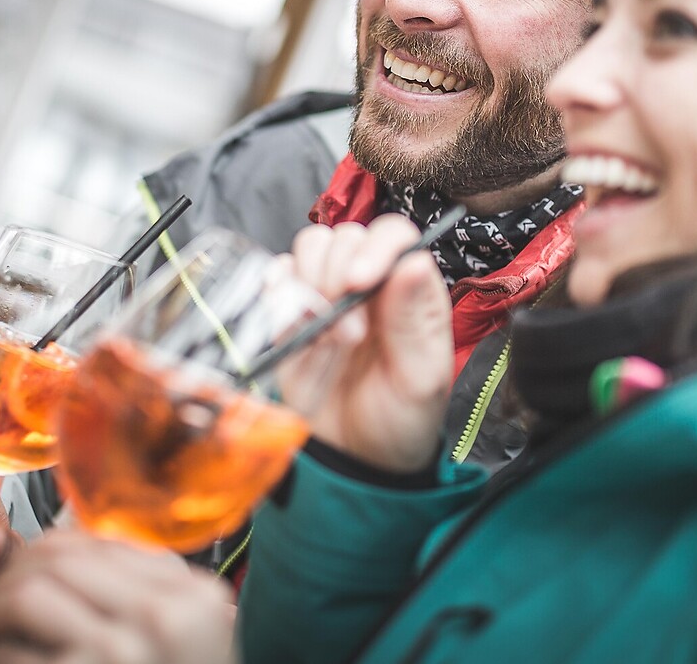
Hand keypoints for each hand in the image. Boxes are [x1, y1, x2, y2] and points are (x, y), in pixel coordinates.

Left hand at [0, 530, 235, 663]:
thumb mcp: (182, 635)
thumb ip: (143, 594)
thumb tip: (63, 560)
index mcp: (188, 595)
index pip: (97, 542)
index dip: (42, 551)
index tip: (19, 569)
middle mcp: (159, 615)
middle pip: (58, 559)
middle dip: (7, 575)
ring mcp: (122, 650)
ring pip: (28, 594)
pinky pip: (11, 654)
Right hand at [285, 214, 453, 473]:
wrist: (355, 460)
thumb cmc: (400, 421)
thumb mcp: (421, 379)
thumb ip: (414, 319)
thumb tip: (414, 261)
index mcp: (409, 289)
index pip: (393, 235)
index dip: (374, 248)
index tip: (359, 283)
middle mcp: (369, 283)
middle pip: (345, 237)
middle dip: (338, 278)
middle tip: (347, 333)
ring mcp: (328, 294)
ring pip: (309, 249)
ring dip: (310, 286)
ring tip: (325, 337)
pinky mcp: (292, 312)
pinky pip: (276, 277)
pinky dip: (279, 295)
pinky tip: (294, 328)